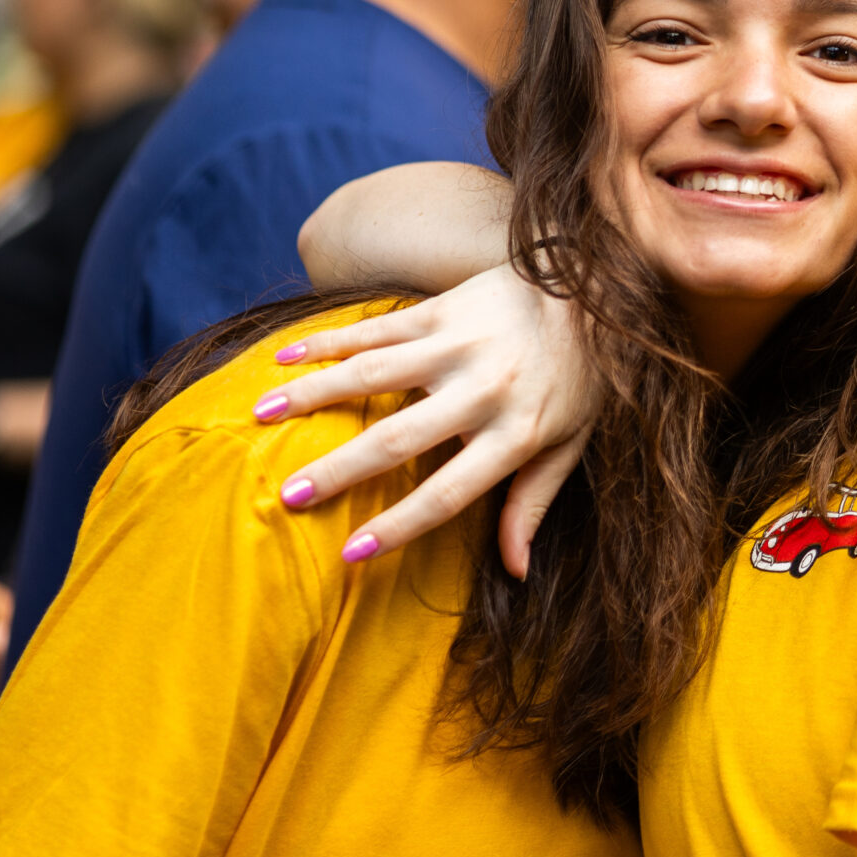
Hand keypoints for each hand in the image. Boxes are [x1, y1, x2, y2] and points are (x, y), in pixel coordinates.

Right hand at [255, 265, 595, 575]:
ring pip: (373, 372)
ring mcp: (460, 343)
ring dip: (312, 394)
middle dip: (339, 469)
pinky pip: (375, 326)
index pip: (451, 493)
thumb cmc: (583, 377)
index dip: (400, 526)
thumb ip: (535, 503)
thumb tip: (515, 572)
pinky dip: (327, 342)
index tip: (351, 554)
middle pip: (399, 437)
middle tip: (287, 495)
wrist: (596, 285)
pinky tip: (284, 359)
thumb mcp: (572, 444)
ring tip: (260, 415)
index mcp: (518, 433)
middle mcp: (484, 389)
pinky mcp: (443, 307)